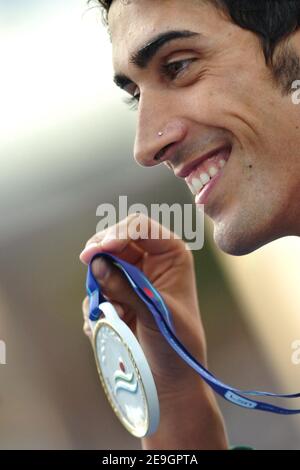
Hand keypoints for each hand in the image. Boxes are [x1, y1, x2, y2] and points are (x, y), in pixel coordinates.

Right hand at [80, 213, 227, 448]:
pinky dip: (95, 301)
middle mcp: (151, 260)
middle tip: (87, 260)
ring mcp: (132, 277)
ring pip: (102, 262)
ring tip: (108, 308)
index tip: (101, 249)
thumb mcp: (154, 312)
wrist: (169, 378)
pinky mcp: (117, 295)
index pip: (140, 227)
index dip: (118, 233)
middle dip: (101, 250)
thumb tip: (96, 263)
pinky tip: (104, 321)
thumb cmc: (175, 343)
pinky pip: (96, 287)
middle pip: (116, 238)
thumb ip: (126, 286)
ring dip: (98, 281)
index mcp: (171, 254)